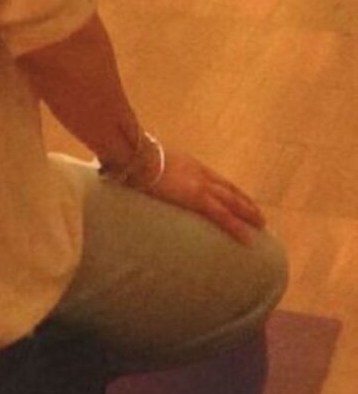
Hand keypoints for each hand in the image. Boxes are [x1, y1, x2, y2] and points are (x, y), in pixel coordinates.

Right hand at [137, 149, 265, 243]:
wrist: (134, 154)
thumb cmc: (132, 156)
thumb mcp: (146, 161)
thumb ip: (149, 170)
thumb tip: (138, 177)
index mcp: (188, 163)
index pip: (215, 178)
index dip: (230, 189)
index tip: (241, 197)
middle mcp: (199, 172)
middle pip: (228, 189)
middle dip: (245, 202)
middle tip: (258, 215)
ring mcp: (200, 185)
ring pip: (232, 201)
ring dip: (248, 213)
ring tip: (261, 224)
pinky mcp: (197, 198)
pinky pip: (223, 216)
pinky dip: (237, 227)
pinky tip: (249, 239)